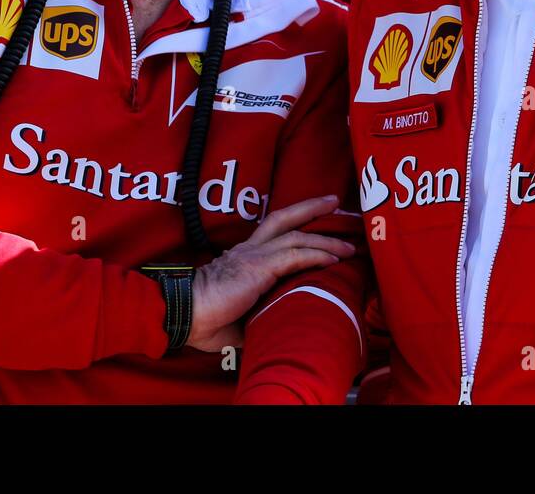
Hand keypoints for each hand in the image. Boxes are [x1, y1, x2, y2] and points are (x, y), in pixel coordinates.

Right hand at [185, 195, 355, 351]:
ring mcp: (255, 256)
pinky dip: (317, 255)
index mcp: (243, 259)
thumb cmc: (204, 320)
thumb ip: (255, 318)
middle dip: (310, 208)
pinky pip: (296, 256)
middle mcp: (250, 250)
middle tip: (335, 202)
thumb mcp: (237, 319)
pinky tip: (334, 259)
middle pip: (284, 219)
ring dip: (326, 239)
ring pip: (297, 237)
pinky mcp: (260, 267)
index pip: (273, 234)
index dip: (296, 225)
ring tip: (349, 245)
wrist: (185, 314)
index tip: (315, 223)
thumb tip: (268, 332)